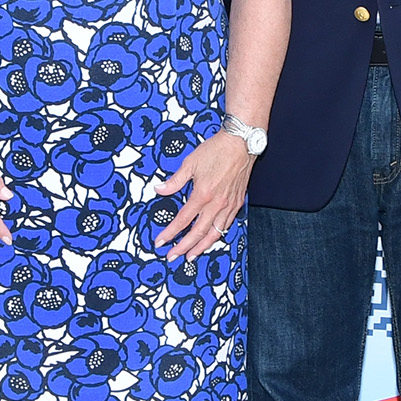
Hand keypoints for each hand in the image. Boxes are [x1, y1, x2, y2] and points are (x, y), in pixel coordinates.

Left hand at [155, 131, 256, 261]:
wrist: (241, 143)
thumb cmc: (216, 150)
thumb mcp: (190, 163)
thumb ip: (175, 181)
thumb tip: (159, 189)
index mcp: (202, 195)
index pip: (182, 221)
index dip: (170, 233)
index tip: (160, 242)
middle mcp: (216, 204)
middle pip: (197, 233)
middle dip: (183, 247)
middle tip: (172, 256)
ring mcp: (228, 205)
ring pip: (214, 234)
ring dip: (201, 247)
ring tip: (191, 256)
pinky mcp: (237, 203)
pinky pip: (226, 225)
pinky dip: (217, 235)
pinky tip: (210, 238)